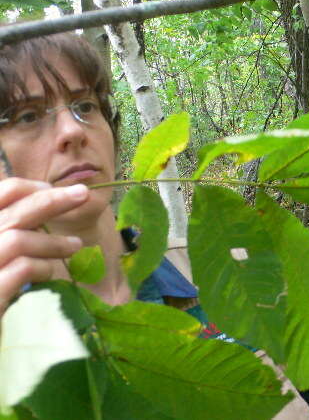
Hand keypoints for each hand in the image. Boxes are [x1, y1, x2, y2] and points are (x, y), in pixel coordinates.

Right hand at [0, 178, 87, 314]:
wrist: (0, 339)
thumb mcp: (3, 251)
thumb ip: (15, 228)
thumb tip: (46, 200)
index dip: (25, 188)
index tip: (50, 188)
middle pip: (13, 213)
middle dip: (51, 200)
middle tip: (82, 194)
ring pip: (18, 240)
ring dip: (53, 241)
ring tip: (75, 245)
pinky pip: (23, 269)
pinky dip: (43, 267)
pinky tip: (51, 273)